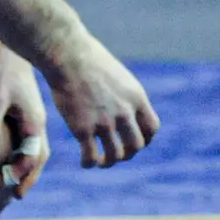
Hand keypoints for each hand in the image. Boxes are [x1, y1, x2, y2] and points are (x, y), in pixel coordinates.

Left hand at [0, 35, 49, 197]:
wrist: (4, 41)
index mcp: (33, 120)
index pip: (31, 156)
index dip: (20, 174)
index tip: (7, 188)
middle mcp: (36, 120)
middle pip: (37, 155)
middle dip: (26, 176)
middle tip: (14, 195)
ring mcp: (32, 114)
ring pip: (34, 146)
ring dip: (25, 165)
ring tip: (12, 180)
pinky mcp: (24, 107)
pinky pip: (28, 136)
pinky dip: (22, 151)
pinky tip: (11, 154)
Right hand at [41, 33, 158, 167]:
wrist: (68, 55)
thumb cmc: (90, 60)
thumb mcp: (119, 76)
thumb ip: (125, 96)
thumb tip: (126, 110)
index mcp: (136, 98)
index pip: (151, 129)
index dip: (145, 140)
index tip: (133, 141)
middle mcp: (124, 112)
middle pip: (136, 145)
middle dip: (128, 154)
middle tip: (117, 153)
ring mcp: (104, 122)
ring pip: (115, 155)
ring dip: (109, 162)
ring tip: (101, 160)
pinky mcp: (82, 128)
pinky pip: (91, 157)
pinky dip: (90, 163)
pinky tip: (86, 162)